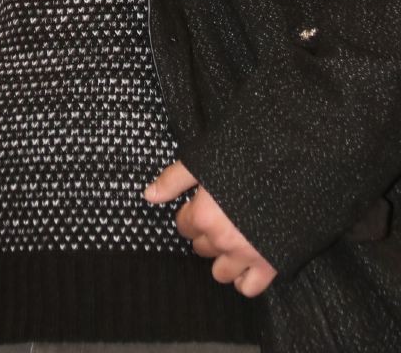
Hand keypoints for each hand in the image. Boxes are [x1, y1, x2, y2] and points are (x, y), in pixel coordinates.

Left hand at [144, 160, 276, 296]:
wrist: (297, 165)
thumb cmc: (249, 156)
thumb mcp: (205, 159)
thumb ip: (174, 179)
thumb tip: (148, 196)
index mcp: (204, 215)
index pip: (184, 226)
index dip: (191, 213)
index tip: (203, 203)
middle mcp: (222, 240)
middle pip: (202, 248)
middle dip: (207, 234)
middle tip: (221, 217)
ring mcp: (247, 255)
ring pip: (221, 272)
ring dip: (223, 258)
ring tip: (233, 238)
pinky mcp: (271, 265)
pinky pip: (249, 288)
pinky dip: (245, 279)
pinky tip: (247, 262)